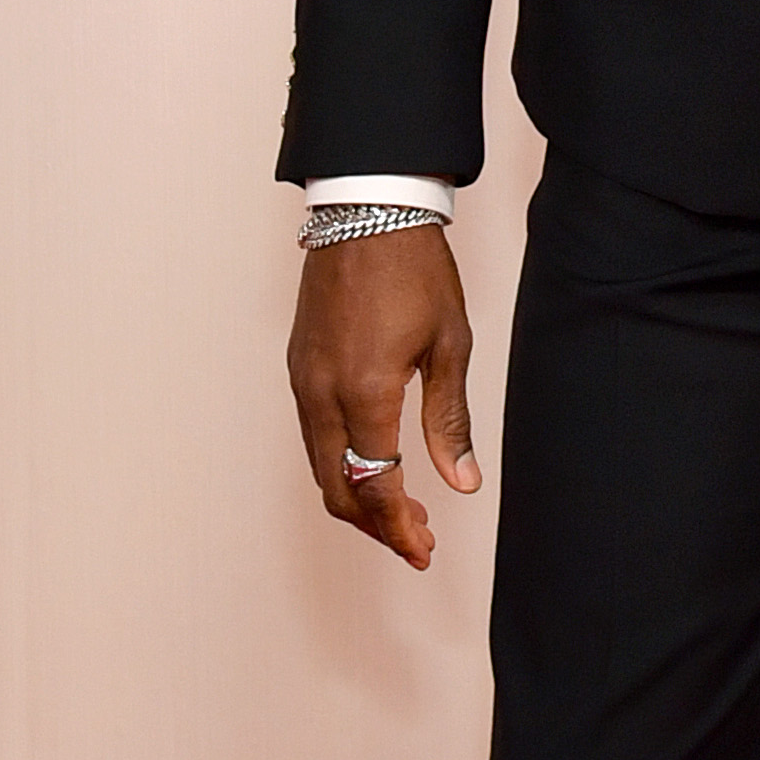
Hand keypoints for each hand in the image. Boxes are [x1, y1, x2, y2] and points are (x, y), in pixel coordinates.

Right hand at [288, 226, 479, 571]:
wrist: (367, 209)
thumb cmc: (415, 269)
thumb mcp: (449, 345)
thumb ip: (450, 421)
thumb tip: (462, 484)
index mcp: (364, 390)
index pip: (375, 484)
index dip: (398, 526)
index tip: (422, 550)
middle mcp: (320, 391)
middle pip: (337, 487)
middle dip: (375, 525)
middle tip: (417, 542)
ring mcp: (302, 378)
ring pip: (319, 465)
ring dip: (356, 497)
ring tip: (402, 512)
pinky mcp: (297, 365)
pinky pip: (312, 434)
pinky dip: (340, 464)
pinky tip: (374, 466)